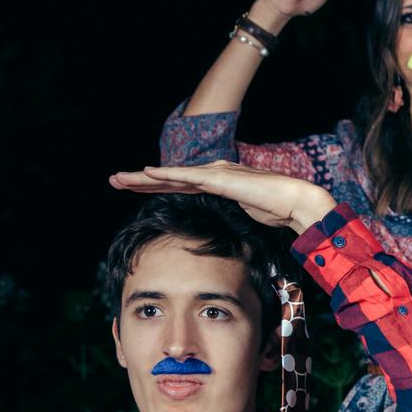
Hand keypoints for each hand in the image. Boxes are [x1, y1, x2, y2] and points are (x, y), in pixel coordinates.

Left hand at [109, 161, 335, 232]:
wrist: (296, 201)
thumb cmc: (277, 211)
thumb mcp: (245, 217)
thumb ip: (231, 219)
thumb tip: (223, 238)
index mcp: (217, 183)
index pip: (179, 185)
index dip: (155, 187)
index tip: (134, 189)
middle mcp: (213, 174)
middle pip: (170, 178)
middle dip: (141, 181)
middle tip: (115, 181)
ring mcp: (216, 174)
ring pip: (172, 175)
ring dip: (144, 177)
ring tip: (120, 178)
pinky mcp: (220, 178)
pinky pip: (187, 176)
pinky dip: (166, 174)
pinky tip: (147, 173)